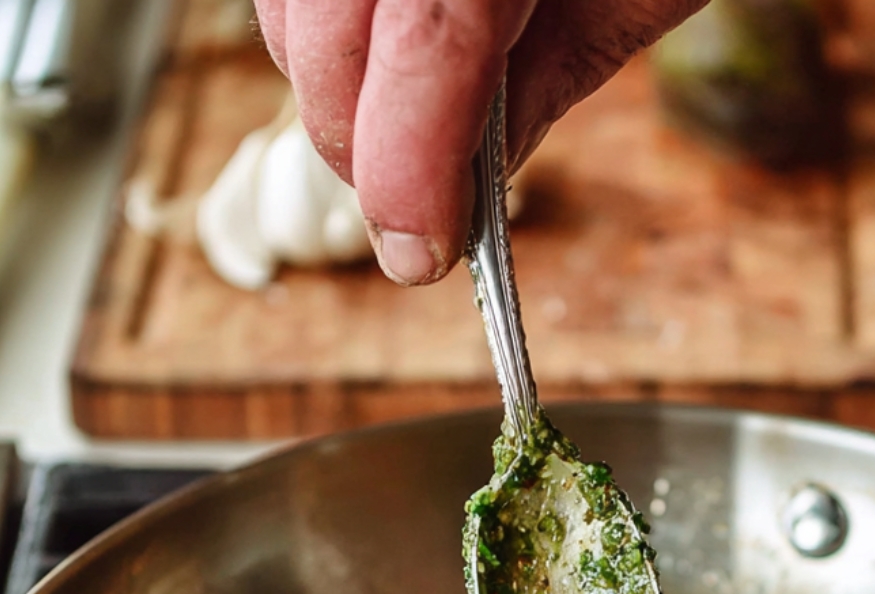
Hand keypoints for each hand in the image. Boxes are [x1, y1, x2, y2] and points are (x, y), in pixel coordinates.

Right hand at [253, 0, 704, 284]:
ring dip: (336, 91)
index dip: (412, 166)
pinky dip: (324, 32)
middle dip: (363, 148)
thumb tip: (472, 179)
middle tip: (417, 214)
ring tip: (409, 125)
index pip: (429, 38)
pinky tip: (382, 55)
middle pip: (327, 30)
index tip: (420, 255)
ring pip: (288, 7)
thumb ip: (553, 71)